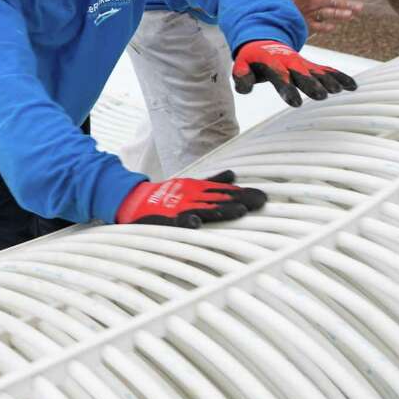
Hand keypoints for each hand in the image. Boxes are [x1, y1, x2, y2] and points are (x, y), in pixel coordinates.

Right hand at [116, 170, 265, 228]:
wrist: (134, 201)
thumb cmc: (167, 197)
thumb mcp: (191, 187)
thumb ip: (212, 182)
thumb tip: (233, 175)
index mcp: (199, 191)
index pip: (226, 192)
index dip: (244, 194)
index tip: (264, 198)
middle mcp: (192, 198)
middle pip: (220, 199)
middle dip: (241, 201)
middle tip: (260, 202)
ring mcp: (179, 208)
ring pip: (205, 210)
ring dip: (222, 211)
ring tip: (239, 211)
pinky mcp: (166, 219)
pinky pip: (176, 222)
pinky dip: (185, 222)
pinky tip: (195, 224)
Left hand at [232, 40, 356, 106]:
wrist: (264, 41)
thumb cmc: (253, 59)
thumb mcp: (242, 65)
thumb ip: (242, 76)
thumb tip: (244, 89)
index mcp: (272, 63)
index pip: (280, 77)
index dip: (287, 89)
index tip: (295, 102)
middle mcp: (290, 63)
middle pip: (302, 74)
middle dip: (311, 84)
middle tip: (322, 95)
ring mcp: (302, 64)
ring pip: (317, 72)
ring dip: (328, 80)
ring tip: (339, 91)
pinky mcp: (311, 66)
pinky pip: (327, 70)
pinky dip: (339, 77)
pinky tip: (353, 86)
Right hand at [294, 0, 366, 33]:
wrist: (284, 13)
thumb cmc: (307, 3)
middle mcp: (315, 1)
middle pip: (333, 1)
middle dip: (347, 4)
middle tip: (361, 7)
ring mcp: (310, 13)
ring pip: (326, 13)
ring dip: (338, 13)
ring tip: (350, 16)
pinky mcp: (306, 24)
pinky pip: (316, 26)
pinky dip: (324, 26)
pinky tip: (333, 27)